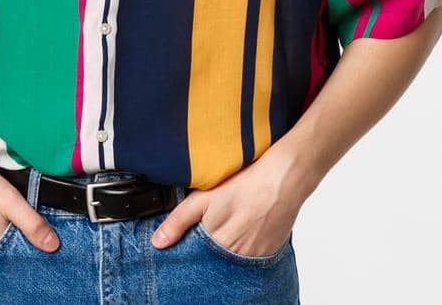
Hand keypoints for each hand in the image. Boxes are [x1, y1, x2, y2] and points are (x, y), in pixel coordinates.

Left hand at [148, 145, 310, 255]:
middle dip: (208, 252)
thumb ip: (178, 221)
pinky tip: (244, 231)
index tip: (189, 242)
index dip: (190, 252)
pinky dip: (242, 250)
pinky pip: (249, 261)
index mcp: (217, 244)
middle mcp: (235, 256)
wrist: (284, 180)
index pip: (195, 260)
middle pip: (213, 263)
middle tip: (214, 228)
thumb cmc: (245, 185)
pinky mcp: (268, 255)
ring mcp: (254, 258)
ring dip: (225, 252)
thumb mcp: (203, 198)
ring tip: (230, 227)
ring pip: (231, 262)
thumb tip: (158, 243)